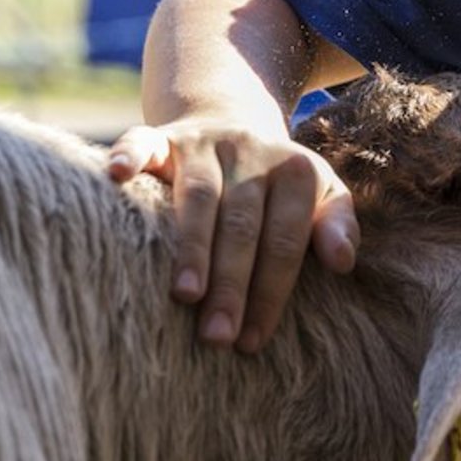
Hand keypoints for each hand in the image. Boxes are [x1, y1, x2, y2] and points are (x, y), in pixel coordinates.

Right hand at [107, 119, 359, 352]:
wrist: (234, 120)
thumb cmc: (278, 184)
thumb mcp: (321, 195)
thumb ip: (336, 225)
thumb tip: (343, 262)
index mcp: (296, 170)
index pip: (284, 240)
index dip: (270, 292)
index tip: (252, 341)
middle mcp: (251, 151)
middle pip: (242, 225)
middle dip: (231, 284)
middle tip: (218, 336)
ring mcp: (205, 142)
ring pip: (198, 196)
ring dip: (191, 246)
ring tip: (184, 296)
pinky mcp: (163, 136)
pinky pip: (142, 141)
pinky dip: (129, 155)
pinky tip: (117, 177)